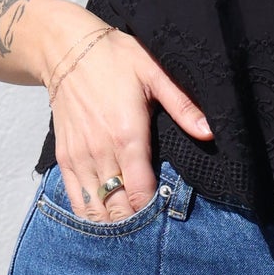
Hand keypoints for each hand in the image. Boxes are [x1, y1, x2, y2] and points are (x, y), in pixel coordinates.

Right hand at [45, 11, 212, 221]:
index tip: (164, 214)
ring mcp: (81, 158)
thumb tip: (209, 131)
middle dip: (136, 222)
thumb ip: (182, 105)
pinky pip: (77, 201)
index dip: (153, 212)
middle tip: (151, 226)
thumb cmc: (113, 58)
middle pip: (119, 210)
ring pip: (97, 211)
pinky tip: (107, 218)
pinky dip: (91, 215)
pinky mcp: (66, 159)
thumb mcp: (153, 72)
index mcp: (128, 137)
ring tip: (131, 225)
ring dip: (114, 223)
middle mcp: (102, 153)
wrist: (64, 48)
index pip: (140, 196)